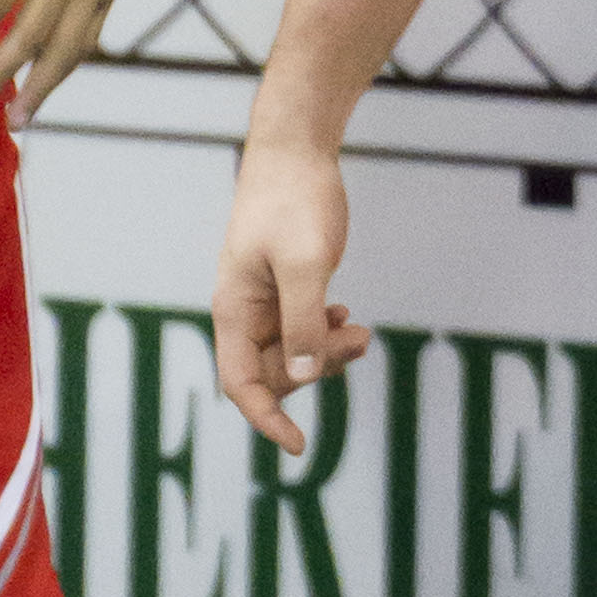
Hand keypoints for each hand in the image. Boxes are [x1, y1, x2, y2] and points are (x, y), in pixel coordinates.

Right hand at [214, 129, 373, 460]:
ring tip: (361, 333)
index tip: (300, 446)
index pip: (241, 384)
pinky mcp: (287, 284)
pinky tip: (345, 317)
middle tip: (358, 342)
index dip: (266, 418)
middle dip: (315, 370)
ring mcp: (266, 298)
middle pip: (273, 372)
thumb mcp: (305, 261)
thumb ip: (303, 319)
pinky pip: (302, 327)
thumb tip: (306, 376)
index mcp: (234, 309)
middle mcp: (244, 311)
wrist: (296, 150)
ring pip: (292, 351)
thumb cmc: (294, 200)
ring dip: (327, 352)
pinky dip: (326, 332)